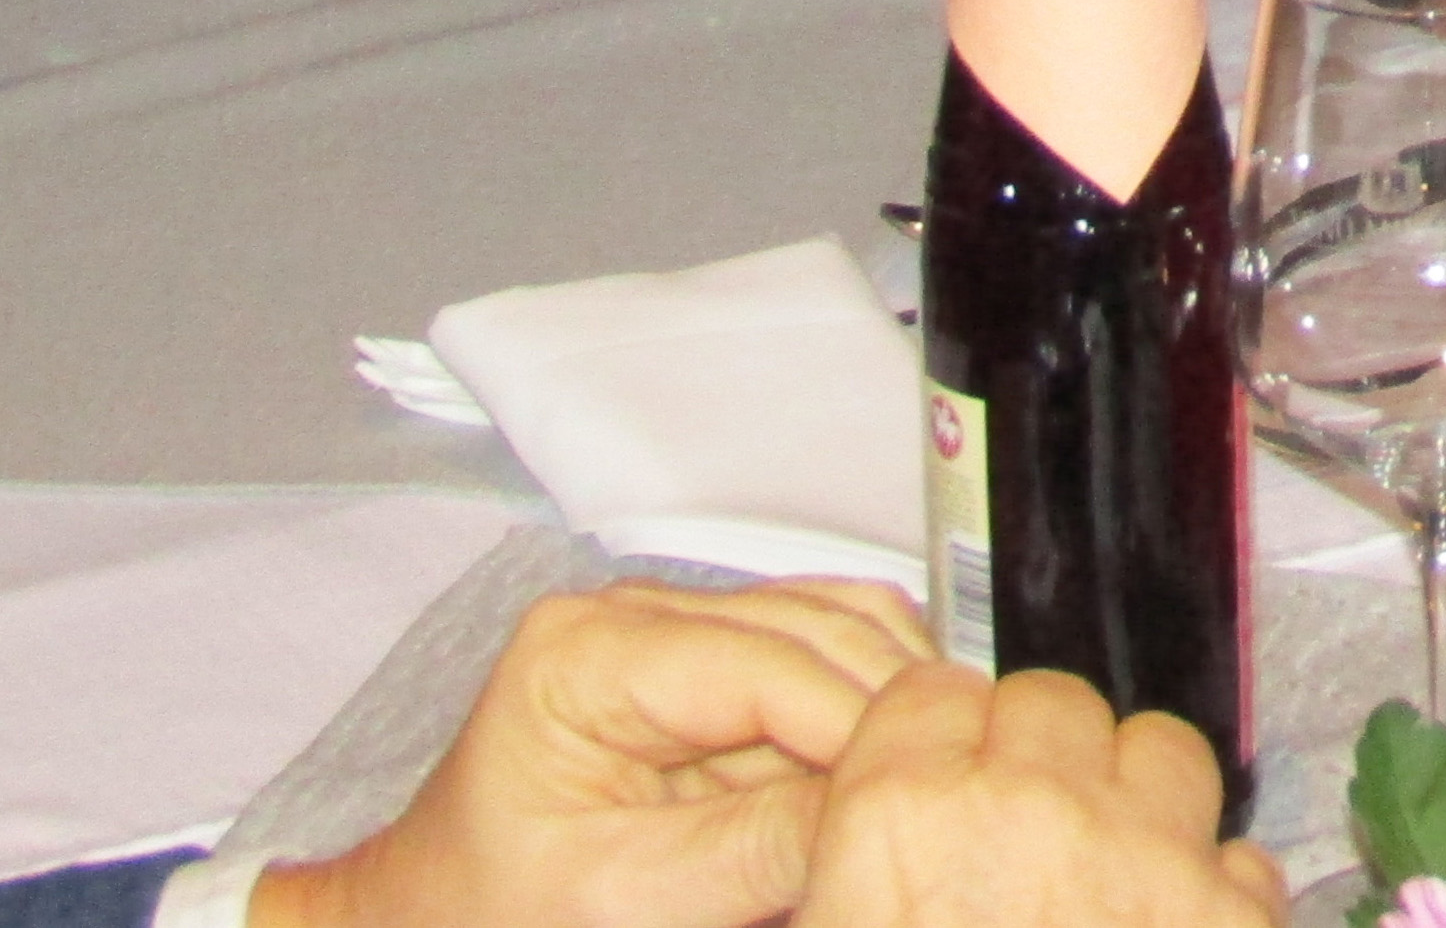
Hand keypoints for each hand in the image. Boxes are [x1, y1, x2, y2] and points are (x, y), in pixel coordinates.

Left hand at [258, 579, 932, 927]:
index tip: (926, 802)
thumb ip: (750, 851)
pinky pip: (833, 658)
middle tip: (946, 802)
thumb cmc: (489, 912)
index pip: (774, 663)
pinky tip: (887, 774)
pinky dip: (874, 711)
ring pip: (848, 629)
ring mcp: (685, 629)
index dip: (865, 731)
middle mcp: (643, 613)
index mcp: (591, 650)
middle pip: (825, 629)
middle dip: (892, 718)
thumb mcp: (616, 899)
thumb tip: (882, 815)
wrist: (433, 921)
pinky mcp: (719, 664)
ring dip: (896, 708)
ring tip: (924, 790)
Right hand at [792, 658, 1284, 926]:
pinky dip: (1212, 893)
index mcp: (900, 818)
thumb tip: (882, 852)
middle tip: (1024, 836)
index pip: (928, 695)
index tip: (942, 779)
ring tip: (1113, 864)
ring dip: (1140, 795)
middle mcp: (1026, 809)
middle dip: (1041, 757)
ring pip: (1162, 750)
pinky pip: (1238, 860)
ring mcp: (1143, 855)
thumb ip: (859, 867)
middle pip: (1050, 704)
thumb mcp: (833, 920)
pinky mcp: (1231, 915)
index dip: (937, 738)